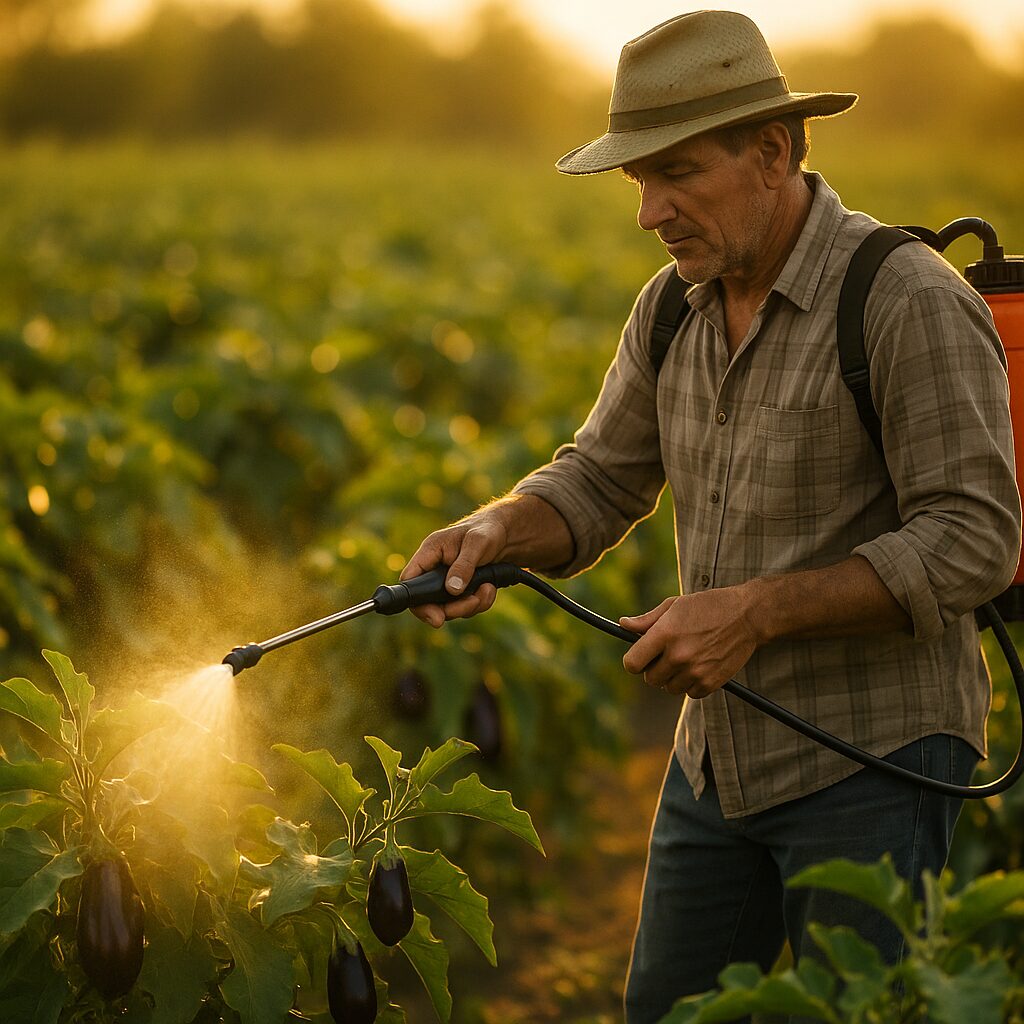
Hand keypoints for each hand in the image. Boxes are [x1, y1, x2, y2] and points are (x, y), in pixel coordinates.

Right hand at [401, 512, 507, 627]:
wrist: (508, 533)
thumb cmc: (488, 529)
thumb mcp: (477, 543)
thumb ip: (463, 566)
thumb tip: (452, 590)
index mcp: (430, 552)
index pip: (410, 580)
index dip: (417, 602)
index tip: (436, 617)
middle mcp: (435, 569)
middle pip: (429, 602)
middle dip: (451, 609)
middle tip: (472, 603)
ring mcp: (448, 581)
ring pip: (449, 608)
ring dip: (470, 605)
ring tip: (487, 588)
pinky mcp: (463, 589)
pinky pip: (465, 606)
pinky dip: (480, 602)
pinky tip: (490, 588)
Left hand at [620, 586, 759, 697]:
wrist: (747, 615)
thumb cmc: (707, 606)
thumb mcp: (674, 605)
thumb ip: (646, 620)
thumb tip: (623, 625)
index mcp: (665, 634)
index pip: (632, 663)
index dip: (634, 661)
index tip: (640, 657)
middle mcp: (678, 655)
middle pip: (650, 678)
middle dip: (654, 668)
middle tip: (666, 654)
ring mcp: (695, 671)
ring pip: (669, 688)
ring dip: (673, 677)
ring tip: (686, 658)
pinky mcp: (711, 682)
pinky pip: (690, 693)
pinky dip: (692, 684)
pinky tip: (699, 665)